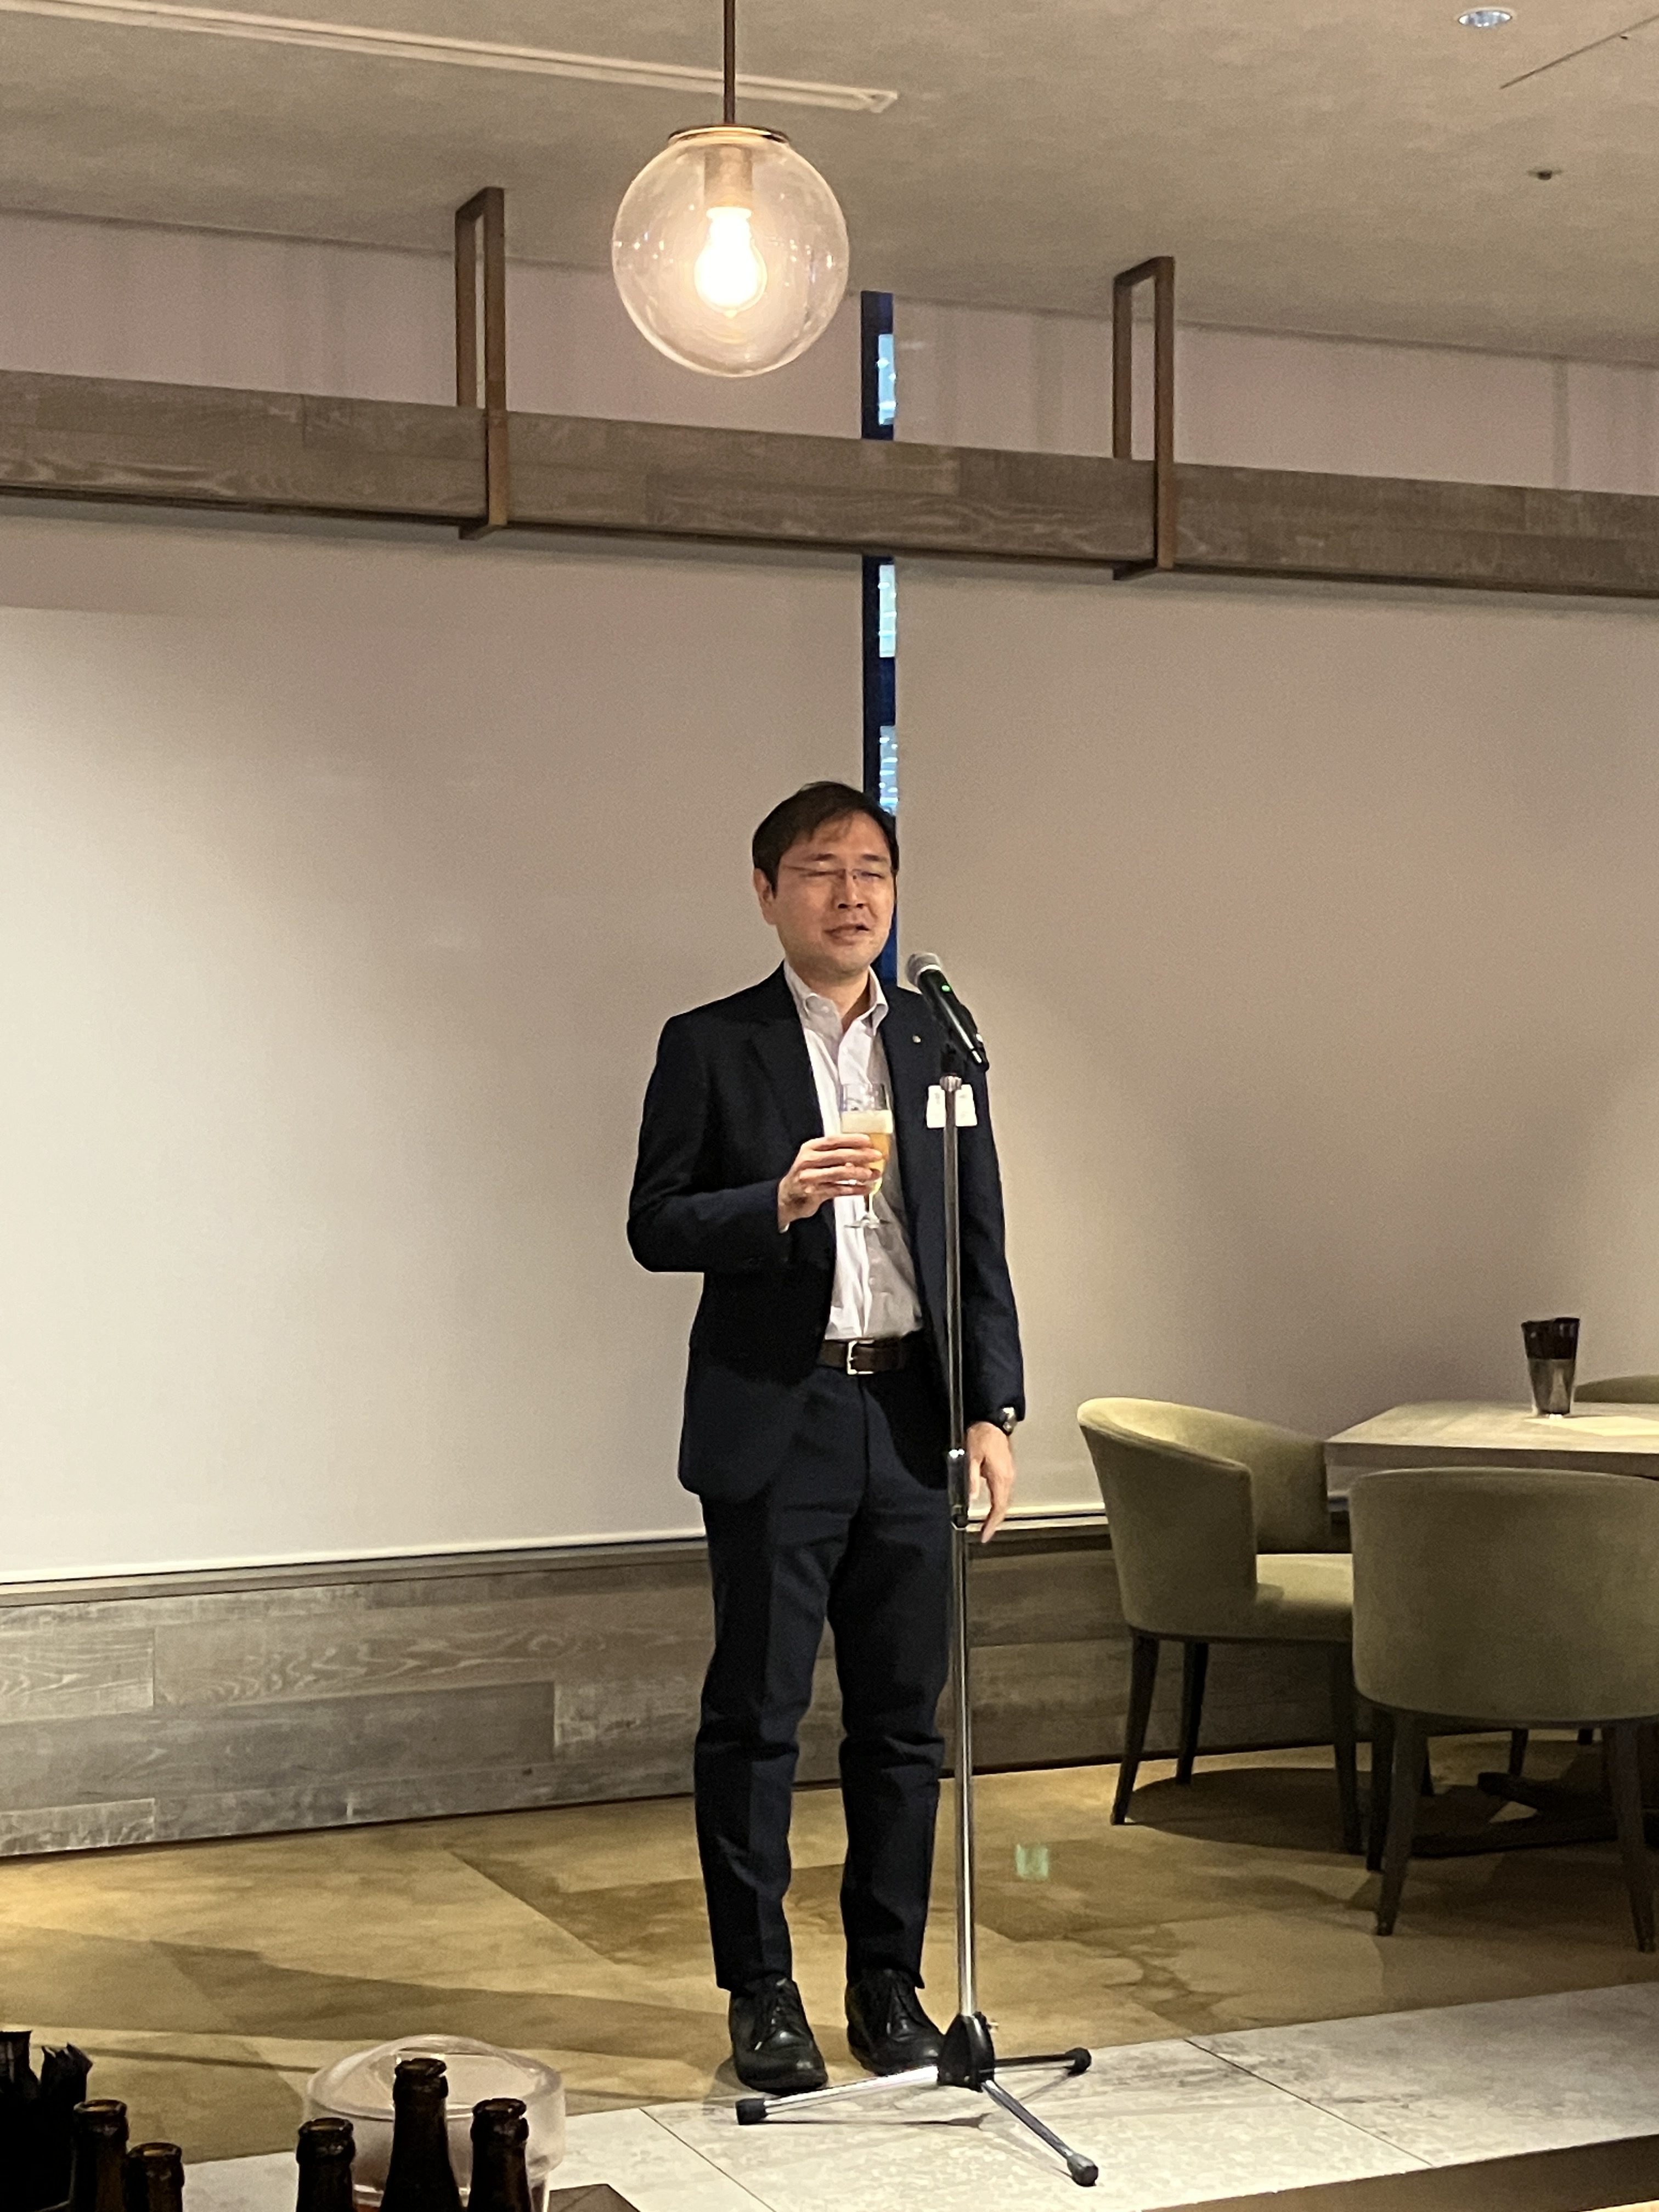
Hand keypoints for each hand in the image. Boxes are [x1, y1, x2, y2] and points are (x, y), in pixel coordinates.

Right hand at [777, 1133, 881, 1226]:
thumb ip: (834, 1155)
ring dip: (860, 1173)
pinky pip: (839, 1190)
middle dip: (861, 1155)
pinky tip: (865, 1188)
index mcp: (810, 1148)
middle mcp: (808, 1161)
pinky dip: (855, 1189)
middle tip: (876, 1156)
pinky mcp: (814, 1193)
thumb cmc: (805, 1175)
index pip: (833, 1140)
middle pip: (839, 1155)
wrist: (787, 1197)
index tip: (867, 1140)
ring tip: (873, 1174)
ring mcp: (810, 1177)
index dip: (851, 1139)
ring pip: (840, 1173)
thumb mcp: (815, 1159)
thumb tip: (862, 1154)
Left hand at [967, 1421, 1016, 1542]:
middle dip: (995, 1522)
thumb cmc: (982, 1436)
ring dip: (997, 1514)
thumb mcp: (971, 1456)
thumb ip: (972, 1478)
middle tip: (985, 1534)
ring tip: (987, 1525)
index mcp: (1000, 1476)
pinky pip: (1005, 1492)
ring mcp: (1009, 1474)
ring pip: (1005, 1500)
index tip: (985, 1535)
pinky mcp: (1007, 1470)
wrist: (993, 1421)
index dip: (992, 1523)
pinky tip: (992, 1506)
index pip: (999, 1507)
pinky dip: (999, 1503)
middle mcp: (1008, 1477)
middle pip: (1004, 1506)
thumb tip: (972, 1498)